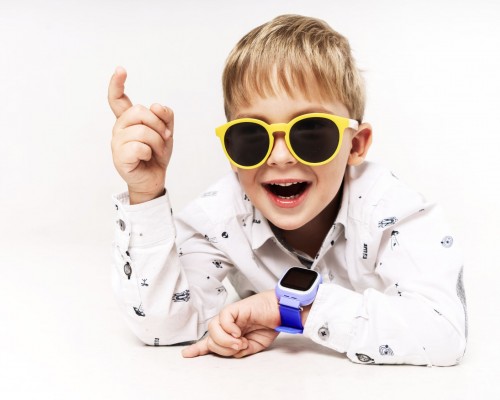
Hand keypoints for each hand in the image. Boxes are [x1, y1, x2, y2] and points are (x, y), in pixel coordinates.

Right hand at [108, 67, 173, 203]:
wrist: (154, 178)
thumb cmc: (156, 155)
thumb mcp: (166, 131)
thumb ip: (165, 116)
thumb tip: (155, 106)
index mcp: (128, 120)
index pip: (117, 99)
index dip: (117, 83)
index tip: (121, 70)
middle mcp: (120, 128)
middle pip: (139, 111)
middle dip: (158, 124)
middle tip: (164, 137)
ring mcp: (117, 142)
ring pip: (142, 131)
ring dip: (157, 142)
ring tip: (156, 151)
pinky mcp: (119, 157)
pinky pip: (140, 147)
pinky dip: (150, 153)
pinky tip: (147, 158)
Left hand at [182, 290, 280, 357]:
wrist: (280, 313)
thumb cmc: (268, 325)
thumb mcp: (252, 346)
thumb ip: (238, 350)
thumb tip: (229, 350)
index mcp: (230, 334)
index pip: (210, 342)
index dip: (198, 348)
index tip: (187, 354)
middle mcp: (226, 325)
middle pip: (211, 340)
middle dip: (223, 349)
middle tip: (240, 347)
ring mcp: (229, 316)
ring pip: (213, 330)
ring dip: (225, 340)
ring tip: (240, 341)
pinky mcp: (234, 308)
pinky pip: (223, 319)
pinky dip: (229, 329)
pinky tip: (239, 332)